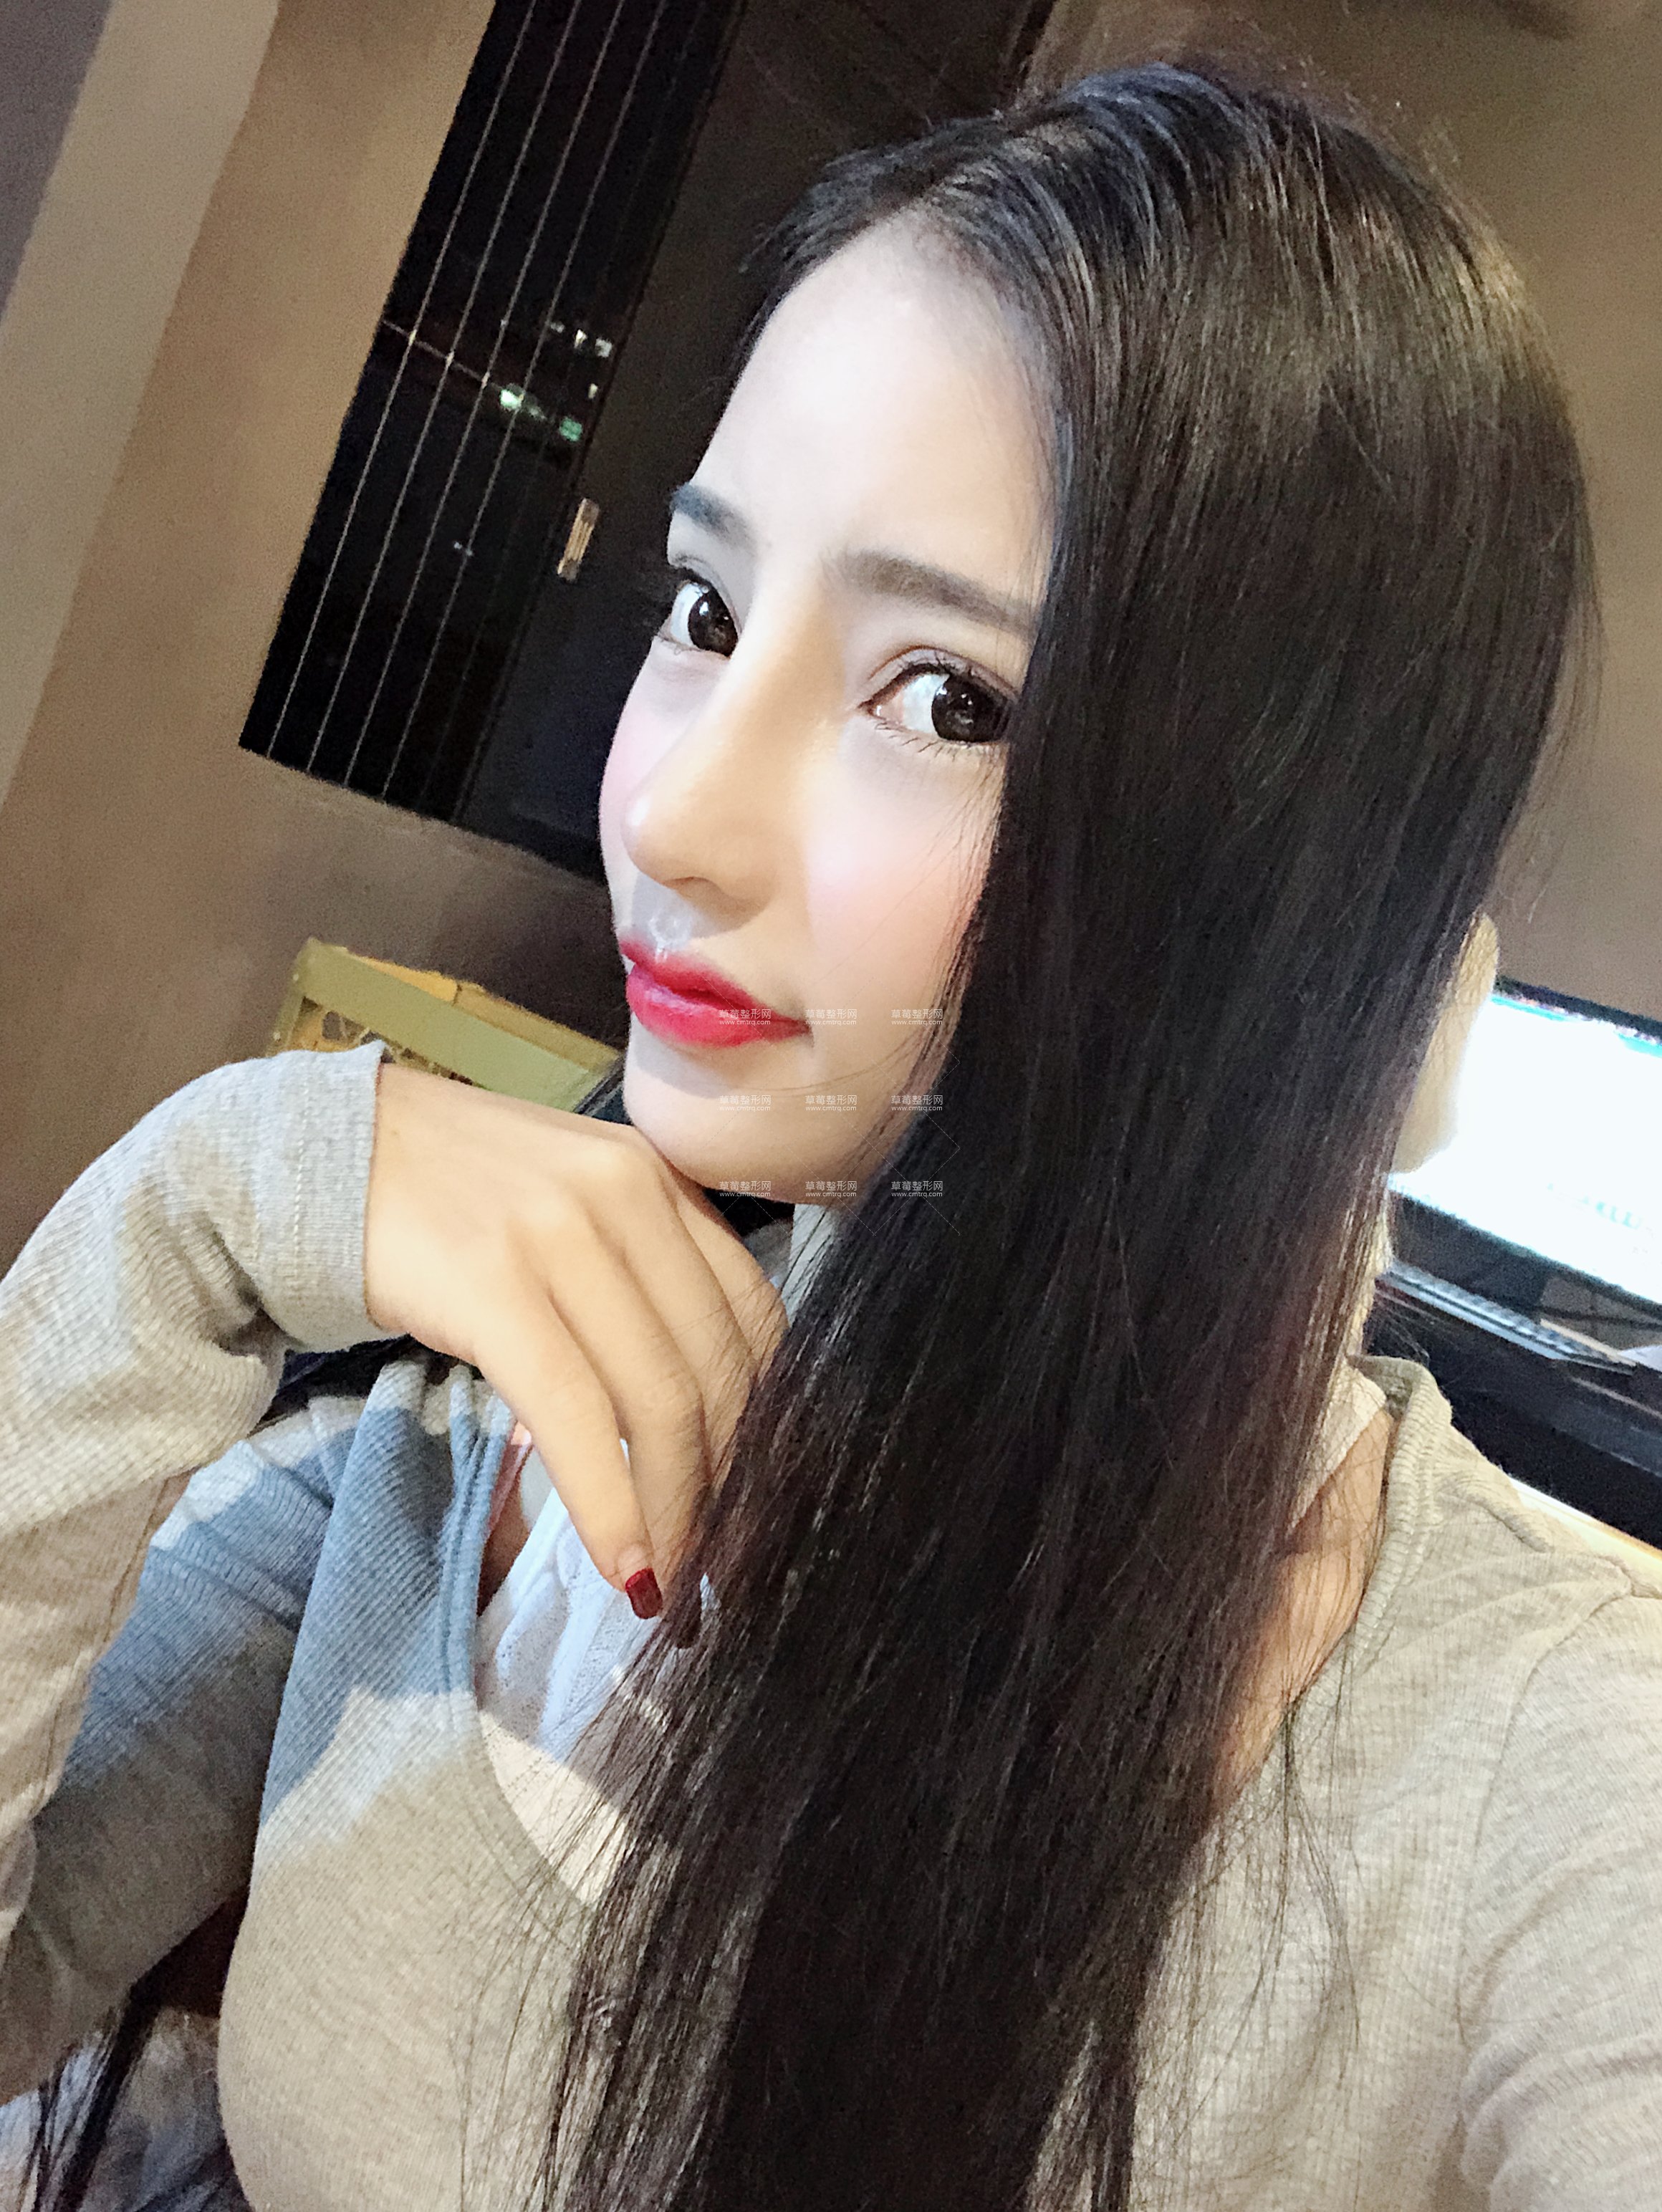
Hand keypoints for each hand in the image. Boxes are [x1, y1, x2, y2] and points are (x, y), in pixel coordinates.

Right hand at [362, 1064, 786, 1612]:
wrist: (304, 1155)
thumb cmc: (437, 1200)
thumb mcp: (563, 1207)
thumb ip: (634, 1274)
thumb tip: (698, 1410)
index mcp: (654, 1177)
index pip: (753, 1314)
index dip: (770, 1422)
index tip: (757, 1502)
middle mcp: (625, 1192)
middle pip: (718, 1366)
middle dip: (731, 1485)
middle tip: (720, 1567)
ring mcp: (559, 1233)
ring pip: (660, 1398)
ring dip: (677, 1511)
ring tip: (670, 1582)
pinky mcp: (491, 1284)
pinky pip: (575, 1414)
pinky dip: (610, 1502)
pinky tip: (620, 1563)